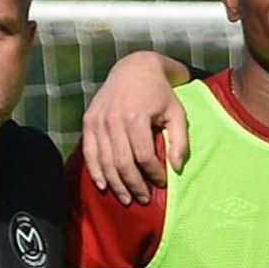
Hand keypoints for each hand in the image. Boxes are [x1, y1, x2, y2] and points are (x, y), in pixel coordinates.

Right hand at [80, 51, 186, 203]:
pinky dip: (96, 172)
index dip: (153, 174)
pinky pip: (89, 152)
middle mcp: (113, 119)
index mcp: (135, 116)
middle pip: (122, 163)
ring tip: (128, 198)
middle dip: (134, 185)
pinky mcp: (88, 121)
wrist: (133, 68)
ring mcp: (98, 120)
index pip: (143, 156)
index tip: (161, 182)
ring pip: (105, 161)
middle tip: (144, 199)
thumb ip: (180, 140)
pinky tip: (104, 186)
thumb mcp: (177, 112)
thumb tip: (176, 168)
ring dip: (116, 184)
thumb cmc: (159, 93)